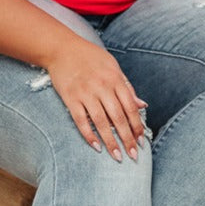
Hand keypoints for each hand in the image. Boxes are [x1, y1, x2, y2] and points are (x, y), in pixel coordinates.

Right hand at [45, 38, 146, 161]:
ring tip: (117, 156)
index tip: (140, 140)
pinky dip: (88, 134)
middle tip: (133, 155)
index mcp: (115, 78)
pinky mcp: (70, 98)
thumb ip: (127, 86)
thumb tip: (142, 105)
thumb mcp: (113, 66)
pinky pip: (80, 120)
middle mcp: (102, 86)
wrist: (62, 48)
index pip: (130, 107)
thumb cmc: (90, 57)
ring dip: (110, 141)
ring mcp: (85, 92)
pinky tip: (96, 146)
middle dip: (127, 138)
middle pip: (118, 117)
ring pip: (101, 121)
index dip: (137, 125)